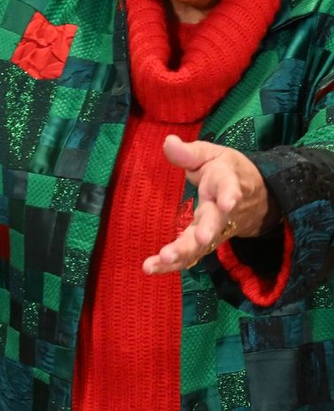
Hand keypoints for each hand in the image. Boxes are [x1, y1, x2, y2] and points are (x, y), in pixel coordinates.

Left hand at [142, 135, 278, 274]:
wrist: (257, 197)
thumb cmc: (227, 171)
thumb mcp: (212, 155)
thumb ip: (190, 153)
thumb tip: (168, 142)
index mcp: (224, 183)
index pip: (230, 188)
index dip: (230, 195)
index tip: (228, 202)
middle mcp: (223, 210)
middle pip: (216, 222)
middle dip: (207, 231)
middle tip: (200, 240)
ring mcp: (216, 229)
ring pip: (203, 244)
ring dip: (185, 253)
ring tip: (165, 260)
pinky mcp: (207, 242)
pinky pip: (192, 254)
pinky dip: (174, 263)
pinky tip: (152, 268)